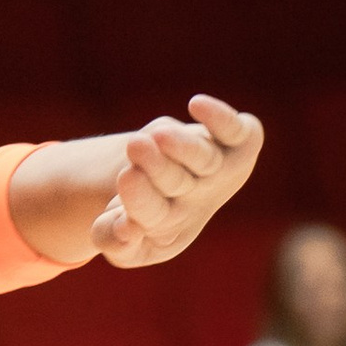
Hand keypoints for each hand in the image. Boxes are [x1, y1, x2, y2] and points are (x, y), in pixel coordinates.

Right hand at [91, 94, 260, 267]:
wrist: (168, 181)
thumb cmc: (135, 212)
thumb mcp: (110, 233)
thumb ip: (110, 240)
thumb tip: (125, 228)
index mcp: (166, 226)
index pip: (153, 216)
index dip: (140, 204)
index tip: (123, 206)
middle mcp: (195, 199)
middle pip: (176, 183)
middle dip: (158, 167)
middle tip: (135, 146)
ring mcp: (216, 168)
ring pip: (204, 158)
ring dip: (185, 147)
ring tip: (160, 136)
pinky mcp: (233, 140)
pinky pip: (235, 130)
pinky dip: (220, 118)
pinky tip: (196, 105)